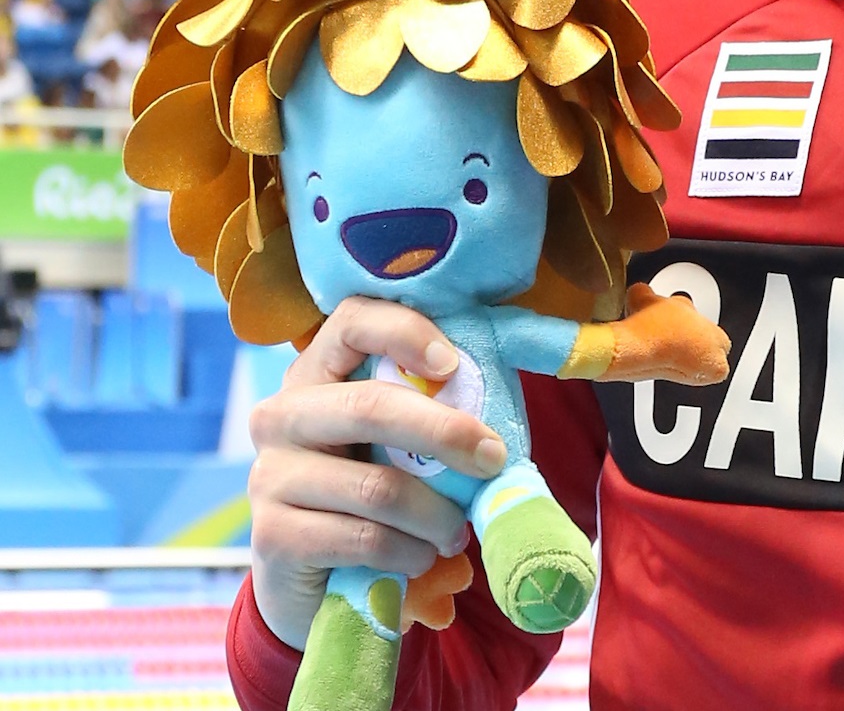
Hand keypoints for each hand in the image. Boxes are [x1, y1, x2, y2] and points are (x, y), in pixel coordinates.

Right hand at [246, 297, 508, 649]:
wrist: (314, 582)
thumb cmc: (372, 493)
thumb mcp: (398, 443)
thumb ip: (434, 408)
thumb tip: (514, 393)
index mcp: (315, 375)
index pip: (351, 321)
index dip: (406, 331)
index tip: (454, 366)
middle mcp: (281, 416)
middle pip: (371, 407)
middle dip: (446, 433)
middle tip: (493, 459)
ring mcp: (268, 476)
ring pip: (377, 487)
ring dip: (435, 514)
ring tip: (455, 531)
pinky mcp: (270, 536)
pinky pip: (364, 539)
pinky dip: (409, 552)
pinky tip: (421, 557)